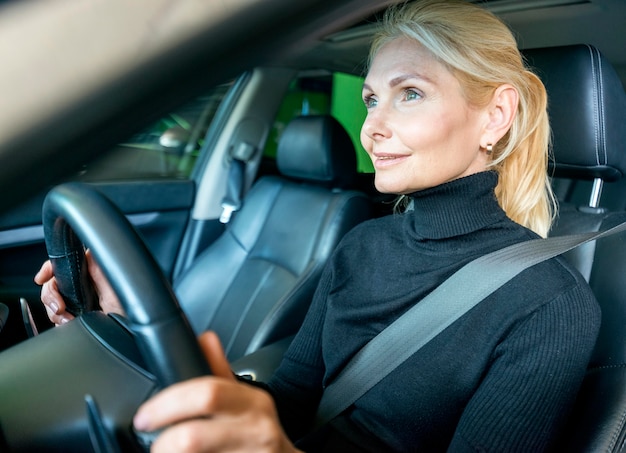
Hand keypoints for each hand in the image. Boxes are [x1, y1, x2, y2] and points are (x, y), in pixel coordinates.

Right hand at [34, 250, 123, 324]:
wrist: (127, 338)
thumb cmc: (129, 315)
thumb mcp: (116, 290)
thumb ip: (100, 271)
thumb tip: (87, 253)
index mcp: (92, 275)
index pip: (64, 265)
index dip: (50, 269)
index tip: (43, 277)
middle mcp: (84, 287)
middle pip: (53, 284)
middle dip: (50, 297)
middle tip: (60, 308)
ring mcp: (78, 303)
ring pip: (51, 302)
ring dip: (54, 313)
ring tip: (68, 319)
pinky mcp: (76, 317)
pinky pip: (56, 317)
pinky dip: (58, 322)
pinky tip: (68, 324)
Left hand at [133, 332, 300, 452]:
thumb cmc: (259, 432)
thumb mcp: (245, 398)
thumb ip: (219, 370)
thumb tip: (205, 338)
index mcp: (251, 402)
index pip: (206, 394)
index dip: (168, 405)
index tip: (145, 416)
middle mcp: (254, 429)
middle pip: (193, 437)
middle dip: (163, 443)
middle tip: (153, 444)